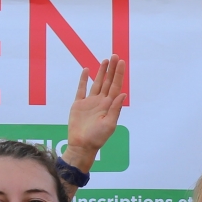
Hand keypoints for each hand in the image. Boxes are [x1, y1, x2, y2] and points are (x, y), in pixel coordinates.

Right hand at [63, 55, 126, 172]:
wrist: (81, 145)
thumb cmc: (97, 138)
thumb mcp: (109, 125)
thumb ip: (115, 109)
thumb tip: (123, 94)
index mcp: (109, 106)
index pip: (115, 86)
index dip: (118, 74)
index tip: (121, 62)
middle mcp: (101, 102)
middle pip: (107, 82)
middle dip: (111, 69)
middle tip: (114, 56)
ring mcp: (90, 102)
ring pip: (96, 83)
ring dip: (101, 72)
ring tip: (105, 61)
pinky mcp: (78, 104)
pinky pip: (81, 89)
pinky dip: (83, 80)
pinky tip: (87, 71)